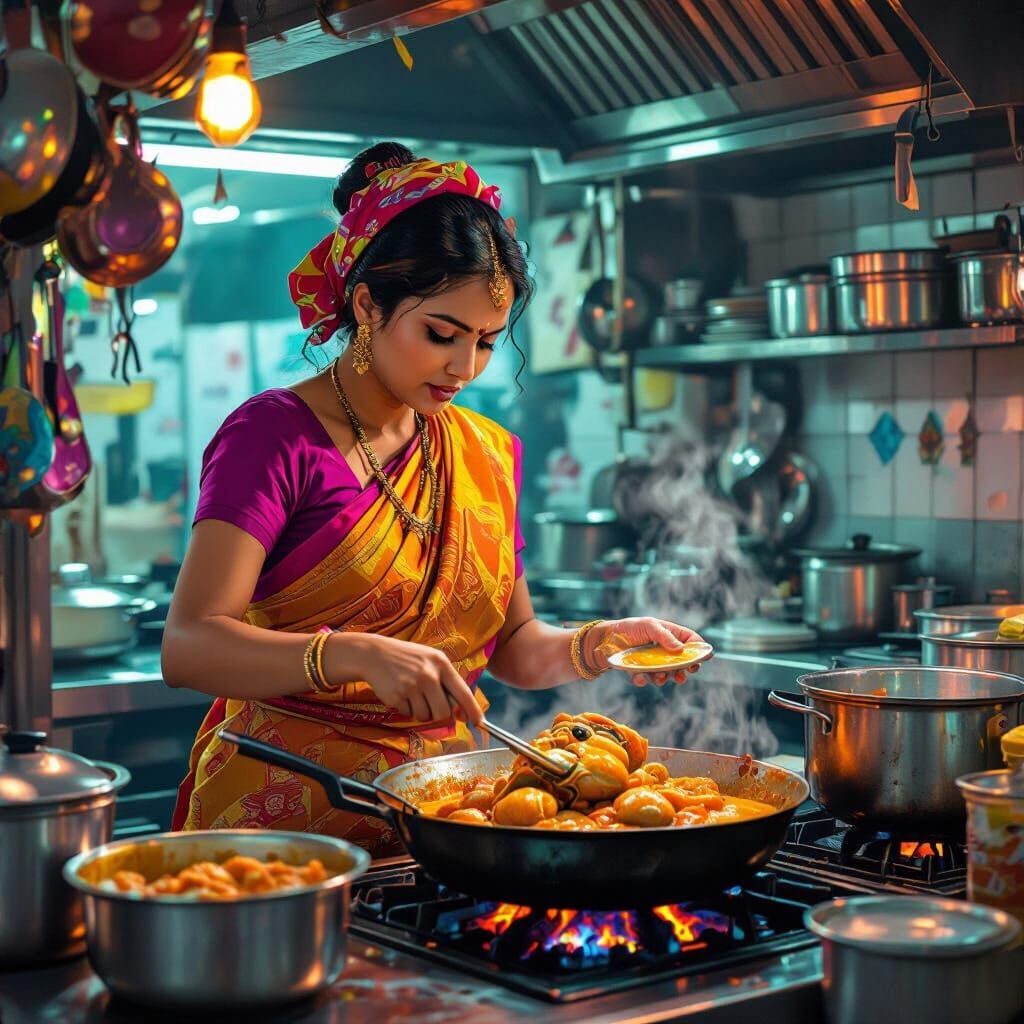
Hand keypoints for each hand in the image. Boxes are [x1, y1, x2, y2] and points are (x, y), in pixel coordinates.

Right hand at [327, 633, 482, 725]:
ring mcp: (412, 686)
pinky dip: (406, 709)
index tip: (479, 722)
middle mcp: (428, 675)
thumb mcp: (430, 660)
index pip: (463, 692)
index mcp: (441, 663)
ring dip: (421, 712)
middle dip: (439, 715)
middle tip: (431, 706)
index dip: (473, 709)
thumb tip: (460, 710)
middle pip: (444, 712)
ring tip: (413, 695)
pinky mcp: (397, 696)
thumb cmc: (407, 658)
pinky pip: (409, 714)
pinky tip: (400, 693)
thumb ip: (446, 681)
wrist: (374, 655)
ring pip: (425, 716)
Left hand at [586, 617, 706, 687]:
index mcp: (671, 634)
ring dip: (664, 678)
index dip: (699, 650)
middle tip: (683, 675)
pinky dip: (643, 680)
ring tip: (658, 677)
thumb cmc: (630, 628)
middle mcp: (665, 650)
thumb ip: (664, 636)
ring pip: (666, 675)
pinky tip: (639, 677)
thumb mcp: (648, 626)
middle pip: (683, 662)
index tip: (703, 659)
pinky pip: (646, 679)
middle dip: (685, 670)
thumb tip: (681, 649)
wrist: (607, 640)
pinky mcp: (642, 671)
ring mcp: (655, 662)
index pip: (691, 641)